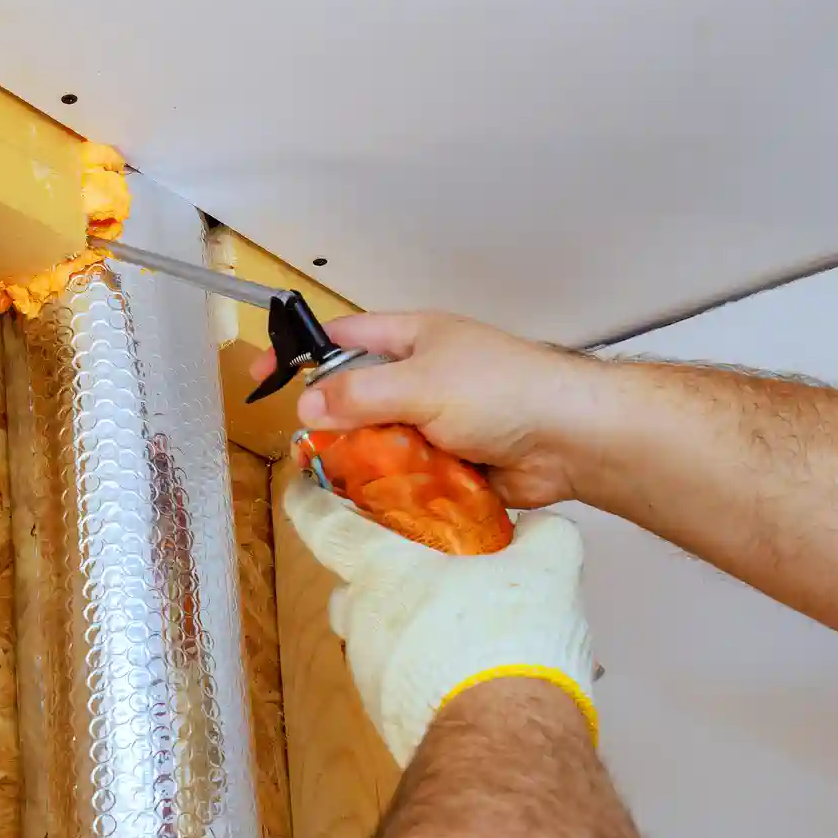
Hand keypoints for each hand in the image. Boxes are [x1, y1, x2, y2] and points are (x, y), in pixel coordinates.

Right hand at [252, 312, 612, 507]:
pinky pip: (406, 477)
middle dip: (335, 423)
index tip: (267, 373)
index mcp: (414, 338)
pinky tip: (385, 500)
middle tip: (312, 446)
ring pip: (379, 443)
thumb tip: (309, 403)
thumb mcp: (420, 384)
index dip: (303, 352)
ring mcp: (437, 421)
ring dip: (367, 461)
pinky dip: (395, 488)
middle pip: (357, 398)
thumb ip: (359, 395)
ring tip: (351, 479)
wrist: (571, 439)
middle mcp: (423, 377)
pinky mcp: (451, 462)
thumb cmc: (509, 390)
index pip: (344, 338)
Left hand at [283, 475, 595, 763]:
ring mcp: (370, 677)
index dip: (309, 503)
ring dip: (412, 632)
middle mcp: (362, 623)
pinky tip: (477, 677)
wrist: (502, 743)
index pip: (324, 526)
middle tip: (422, 572)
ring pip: (378, 641)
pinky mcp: (389, 721)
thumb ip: (541, 534)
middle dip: (377, 579)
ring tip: (470, 632)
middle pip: (350, 590)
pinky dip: (430, 675)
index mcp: (381, 574)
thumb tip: (537, 529)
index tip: (299, 490)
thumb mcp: (546, 567)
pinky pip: (402, 685)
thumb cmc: (508, 641)